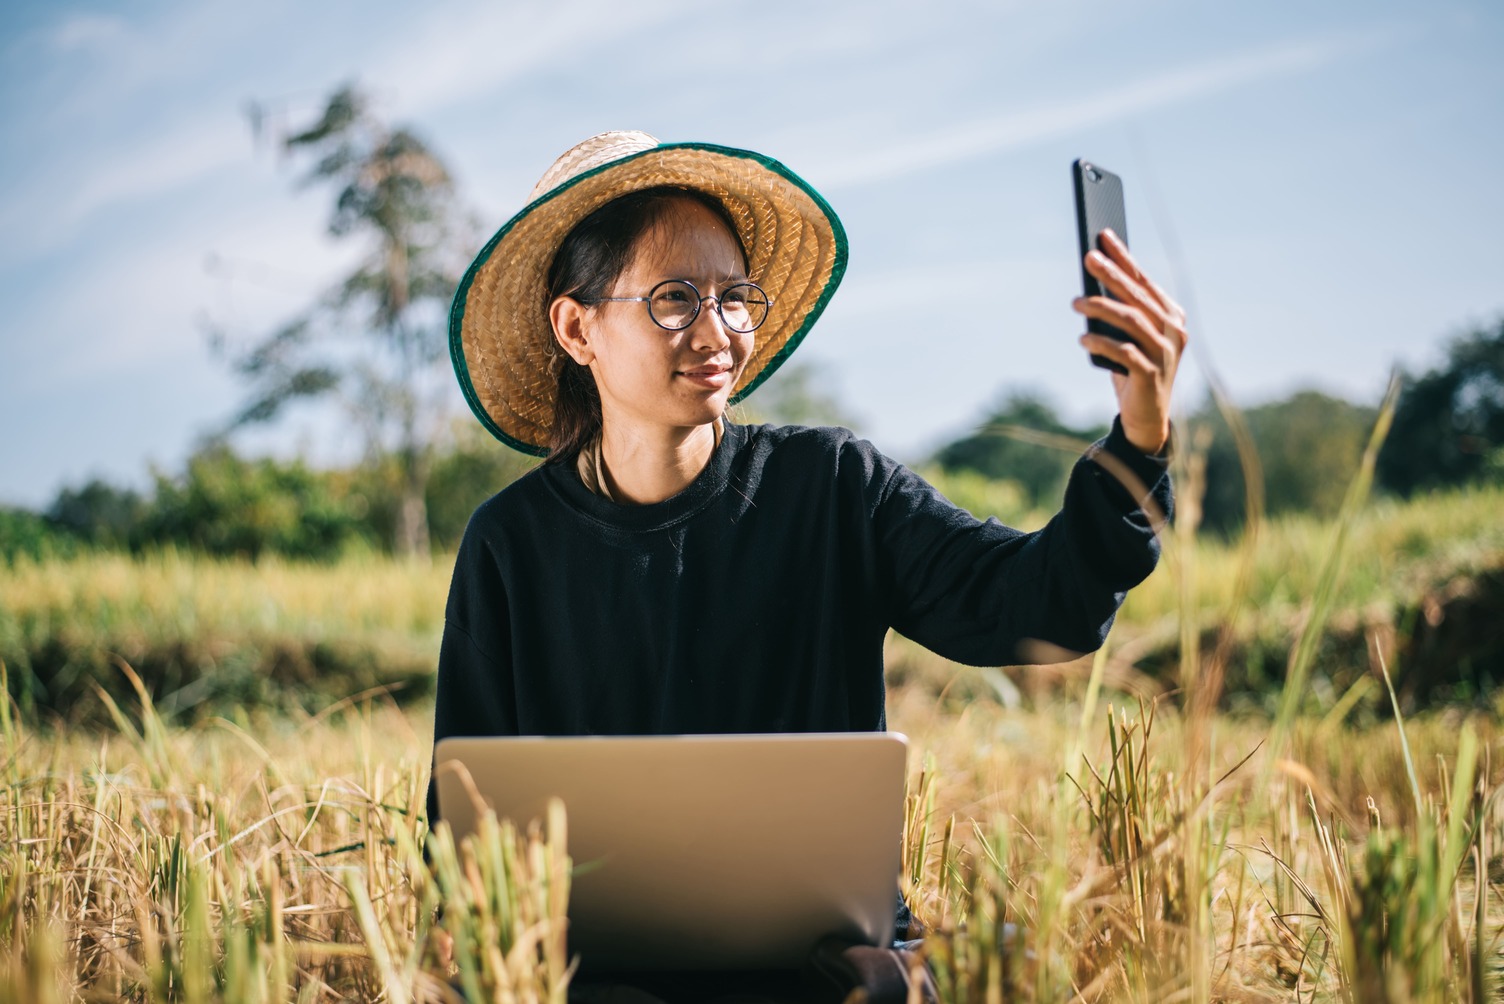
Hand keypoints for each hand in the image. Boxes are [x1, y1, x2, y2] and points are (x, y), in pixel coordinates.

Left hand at [1071, 229, 1186, 453]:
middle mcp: (1173, 330)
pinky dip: (1101, 342)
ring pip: (1131, 320)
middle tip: (1088, 257)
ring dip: (1101, 307)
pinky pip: (1124, 352)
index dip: (1124, 257)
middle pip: (1137, 296)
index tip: (1103, 236)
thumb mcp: (1127, 337)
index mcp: (1171, 315)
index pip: (1143, 280)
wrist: (1146, 417)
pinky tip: (1083, 337)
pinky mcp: (1151, 374)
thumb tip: (1091, 284)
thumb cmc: (1132, 369)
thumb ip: (1119, 313)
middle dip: (1111, 273)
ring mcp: (1165, 352)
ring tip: (1075, 302)